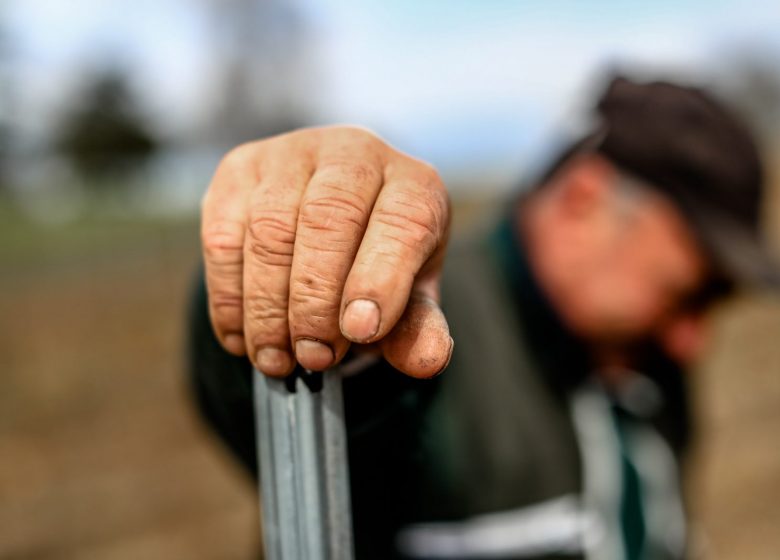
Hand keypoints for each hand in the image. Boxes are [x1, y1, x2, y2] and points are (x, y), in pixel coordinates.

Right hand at [201, 126, 452, 377]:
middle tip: (313, 358)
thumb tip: (427, 362)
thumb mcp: (410, 297)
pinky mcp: (240, 170)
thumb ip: (418, 328)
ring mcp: (290, 155)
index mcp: (412, 183)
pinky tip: (243, 338)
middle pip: (328, 219)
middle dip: (315, 300)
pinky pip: (223, 237)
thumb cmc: (379, 263)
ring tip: (276, 359)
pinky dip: (230, 298)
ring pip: (269, 230)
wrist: (331, 221)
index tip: (359, 333)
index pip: (403, 220)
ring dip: (267, 307)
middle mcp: (353, 154)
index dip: (380, 278)